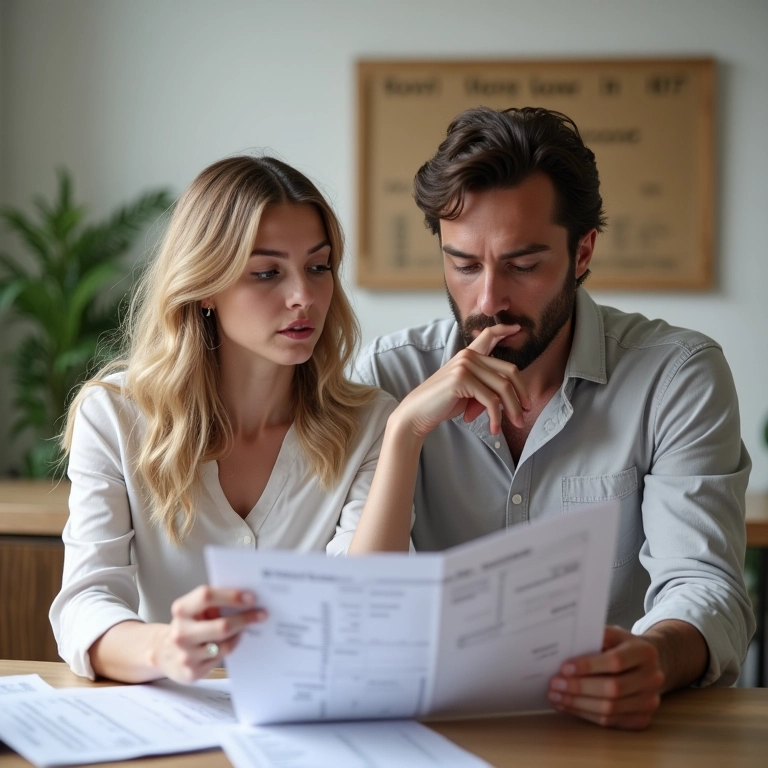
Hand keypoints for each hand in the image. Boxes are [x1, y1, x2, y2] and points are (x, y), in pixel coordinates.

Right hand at [154, 585, 265, 682]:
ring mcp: (186, 654)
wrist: (164, 654)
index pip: (206, 596)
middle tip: (261, 614)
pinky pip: (221, 658)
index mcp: (181, 610)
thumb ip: (214, 602)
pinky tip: (232, 641)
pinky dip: (230, 647)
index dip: (231, 596)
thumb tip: (246, 598)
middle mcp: (181, 632)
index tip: (251, 598)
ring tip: (244, 628)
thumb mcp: (194, 609)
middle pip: (222, 626)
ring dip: (238, 635)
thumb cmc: (188, 625)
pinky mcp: (192, 672)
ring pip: (225, 645)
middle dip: (245, 619)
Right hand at [393, 324, 530, 438]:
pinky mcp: (461, 379)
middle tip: (526, 411)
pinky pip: (490, 400)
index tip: (519, 328)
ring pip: (503, 387)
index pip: (489, 336)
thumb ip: (488, 387)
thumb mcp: (469, 392)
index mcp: (468, 355)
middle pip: (509, 370)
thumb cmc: (443, 404)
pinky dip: (497, 417)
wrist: (417, 413)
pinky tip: (495, 428)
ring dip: (513, 409)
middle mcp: (468, 355)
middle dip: (521, 393)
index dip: (505, 329)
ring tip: (516, 424)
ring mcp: (465, 365)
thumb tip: (514, 400)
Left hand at [547, 625, 664, 729]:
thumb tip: (563, 643)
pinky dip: (585, 714)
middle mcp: (652, 678)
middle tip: (555, 684)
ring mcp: (649, 702)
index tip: (564, 667)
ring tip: (556, 696)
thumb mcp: (613, 634)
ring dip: (578, 704)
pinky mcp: (642, 719)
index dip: (589, 666)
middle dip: (579, 688)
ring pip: (610, 709)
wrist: (648, 664)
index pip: (616, 661)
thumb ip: (594, 636)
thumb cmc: (622, 646)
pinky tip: (568, 706)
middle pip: (613, 689)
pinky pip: (610, 721)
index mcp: (644, 652)